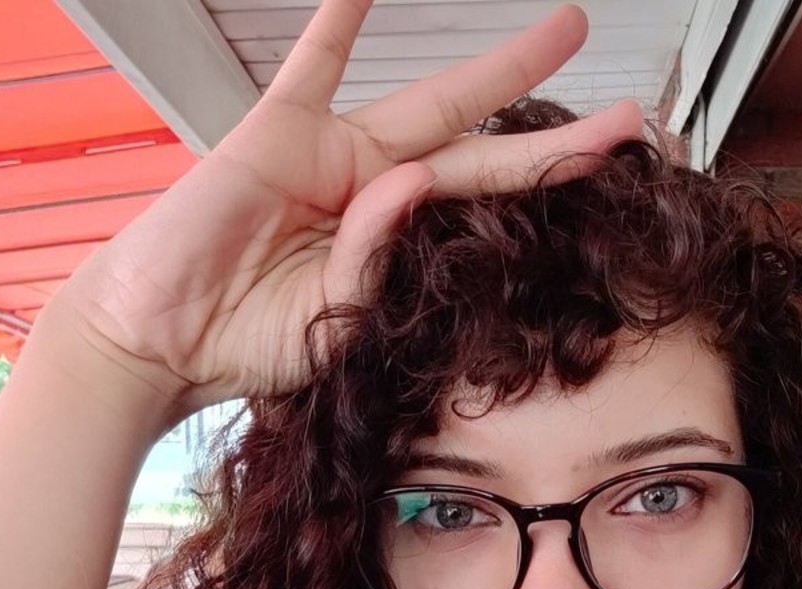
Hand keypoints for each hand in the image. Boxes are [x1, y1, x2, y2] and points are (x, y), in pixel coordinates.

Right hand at [51, 0, 643, 413]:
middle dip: (557, 137)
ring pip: (432, 105)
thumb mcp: (337, 321)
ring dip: (497, 70)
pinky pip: (316, 65)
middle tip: (633, 118)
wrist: (168, 336)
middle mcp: (379, 192)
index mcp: (400, 246)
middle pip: (485, 155)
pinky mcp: (279, 133)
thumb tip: (409, 185)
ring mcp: (335, 156)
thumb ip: (377, 262)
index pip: (490, 215)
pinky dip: (342, 19)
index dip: (549, 193)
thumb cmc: (253, 342)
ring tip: (567, 33)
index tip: (615, 177)